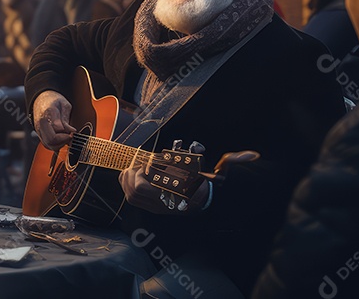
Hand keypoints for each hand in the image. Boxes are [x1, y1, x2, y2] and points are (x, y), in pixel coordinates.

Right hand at [32, 91, 76, 149]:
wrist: (41, 100)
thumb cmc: (54, 101)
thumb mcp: (64, 105)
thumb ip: (67, 118)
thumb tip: (72, 131)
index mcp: (49, 112)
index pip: (57, 128)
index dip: (67, 132)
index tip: (73, 131)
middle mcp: (41, 123)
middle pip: (51, 139)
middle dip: (63, 140)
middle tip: (70, 135)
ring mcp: (39, 130)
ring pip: (49, 144)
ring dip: (60, 144)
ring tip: (65, 137)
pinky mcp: (39, 135)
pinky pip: (47, 145)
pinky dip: (55, 145)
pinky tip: (61, 139)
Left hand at [119, 150, 260, 214]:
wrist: (205, 201)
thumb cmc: (203, 184)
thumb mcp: (204, 169)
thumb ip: (215, 159)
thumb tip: (232, 152)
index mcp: (172, 196)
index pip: (141, 188)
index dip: (137, 174)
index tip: (145, 163)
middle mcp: (161, 204)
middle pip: (132, 193)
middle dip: (130, 176)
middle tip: (137, 164)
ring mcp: (155, 207)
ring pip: (130, 197)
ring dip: (127, 180)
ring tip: (134, 168)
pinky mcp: (151, 205)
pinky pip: (133, 198)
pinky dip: (128, 185)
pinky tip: (133, 175)